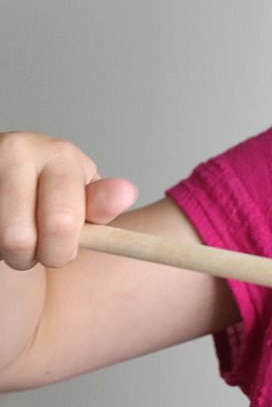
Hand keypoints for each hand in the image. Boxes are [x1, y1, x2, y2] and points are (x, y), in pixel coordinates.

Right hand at [0, 132, 136, 269]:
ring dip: (4, 252)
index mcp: (58, 154)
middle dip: (29, 257)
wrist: (10, 175)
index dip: (60, 251)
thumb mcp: (82, 200)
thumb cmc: (52, 194)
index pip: (61, 222)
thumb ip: (99, 205)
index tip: (59, 253)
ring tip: (12, 234)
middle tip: (33, 248)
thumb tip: (125, 193)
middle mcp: (16, 149)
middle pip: (18, 239)